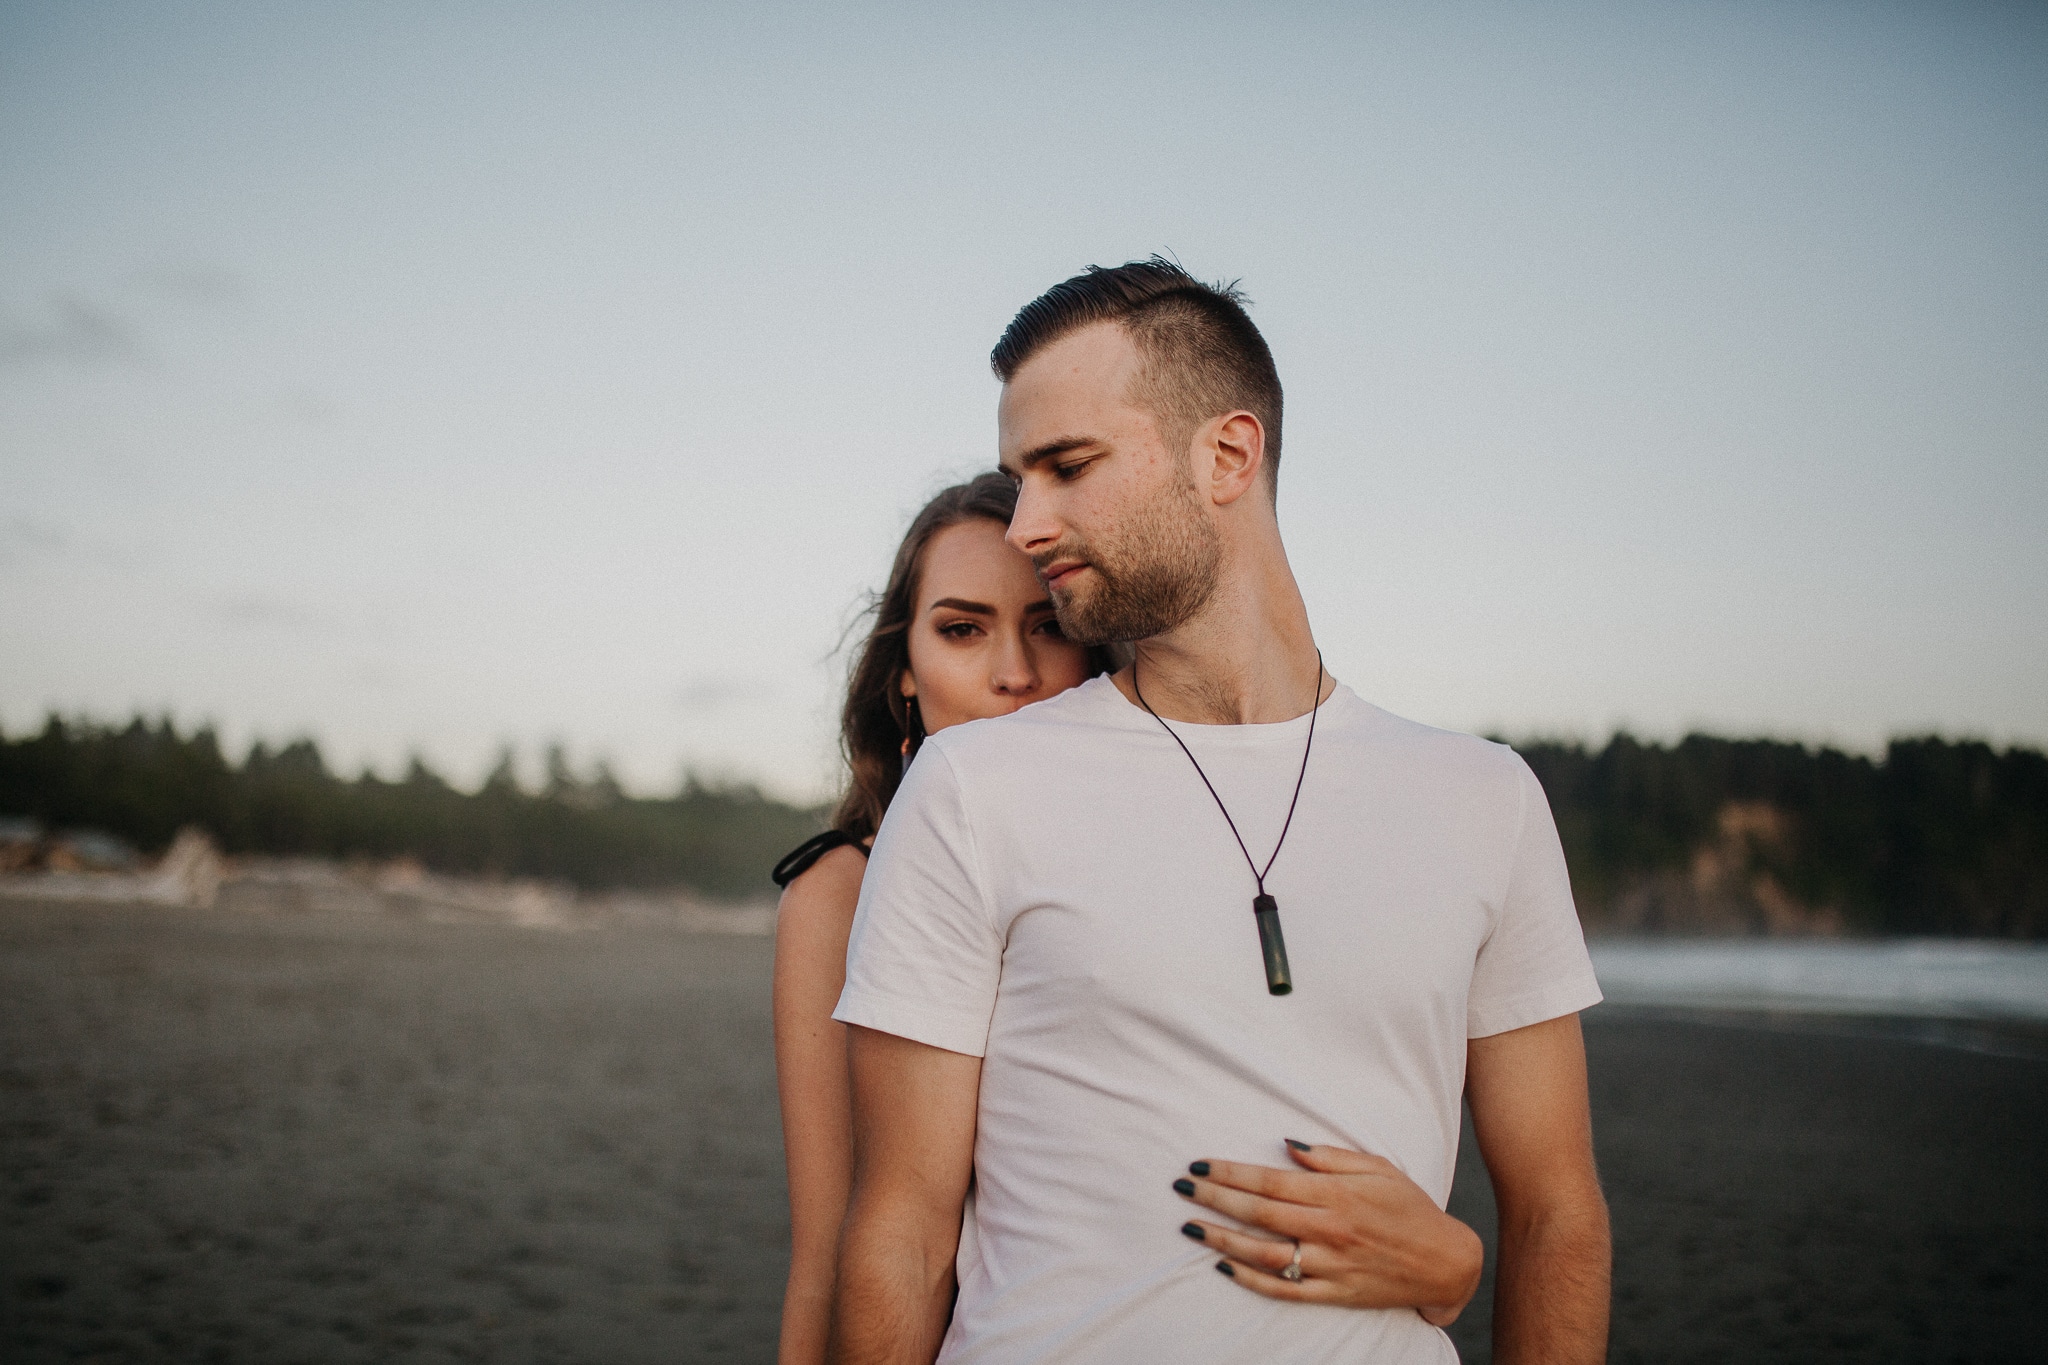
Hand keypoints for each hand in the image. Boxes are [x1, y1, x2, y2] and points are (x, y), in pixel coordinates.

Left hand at [1172, 1140, 1483, 1326]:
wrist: (1447, 1263)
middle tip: (1181, 1189)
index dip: (1230, 1173)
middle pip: (1260, 1213)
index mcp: (1337, 1194)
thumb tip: (1288, 1143)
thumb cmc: (1411, 1207)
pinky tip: (1224, 1268)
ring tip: (1192, 1227)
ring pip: (1265, 1254)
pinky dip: (1251, 1281)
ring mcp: (1331, 1265)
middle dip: (1216, 1199)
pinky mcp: (1334, 1293)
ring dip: (1224, 1240)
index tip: (1199, 1166)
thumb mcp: (1378, 1168)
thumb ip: (1330, 1157)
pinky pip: (1285, 1290)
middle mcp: (1329, 1229)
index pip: (1270, 1181)